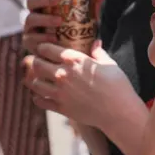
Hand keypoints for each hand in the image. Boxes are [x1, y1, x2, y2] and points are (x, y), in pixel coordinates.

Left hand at [22, 40, 136, 129]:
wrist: (119, 111)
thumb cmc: (117, 85)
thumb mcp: (109, 63)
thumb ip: (98, 52)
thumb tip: (95, 43)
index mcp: (74, 59)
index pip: (47, 49)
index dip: (43, 47)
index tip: (43, 49)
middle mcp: (63, 74)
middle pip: (37, 64)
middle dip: (36, 62)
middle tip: (39, 62)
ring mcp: (60, 92)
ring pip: (35, 83)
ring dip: (36, 80)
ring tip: (41, 79)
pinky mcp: (61, 108)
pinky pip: (40, 102)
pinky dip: (38, 98)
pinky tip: (42, 96)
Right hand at [23, 0, 104, 53]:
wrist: (77, 50)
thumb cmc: (79, 26)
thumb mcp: (88, 11)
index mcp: (45, 1)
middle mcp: (35, 12)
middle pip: (31, 1)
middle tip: (57, 0)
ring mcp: (31, 27)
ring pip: (30, 19)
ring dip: (44, 18)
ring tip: (59, 21)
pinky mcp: (31, 42)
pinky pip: (32, 38)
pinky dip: (42, 37)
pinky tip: (53, 38)